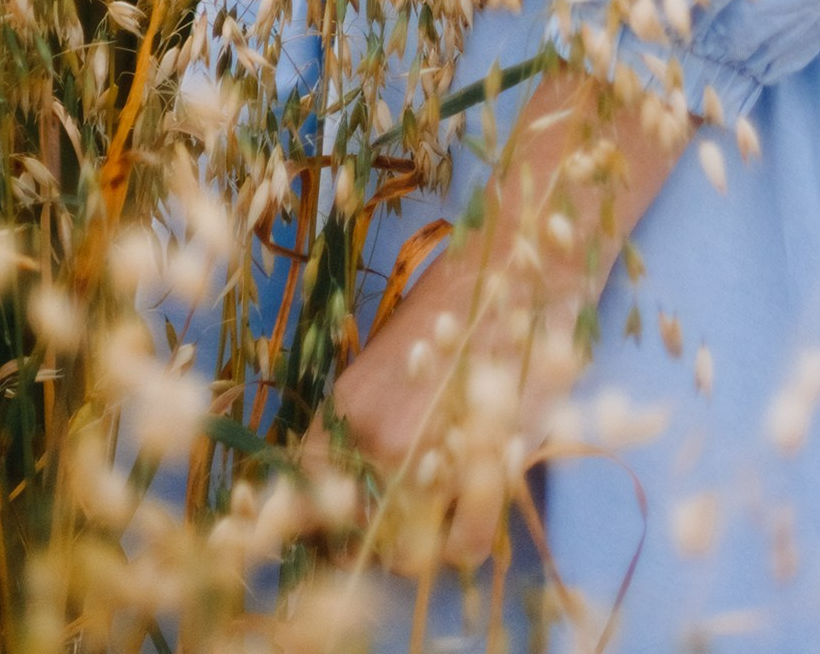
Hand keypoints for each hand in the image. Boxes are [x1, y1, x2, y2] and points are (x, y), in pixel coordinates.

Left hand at [304, 73, 681, 570]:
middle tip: (395, 526)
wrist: (520, 267)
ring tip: (439, 514)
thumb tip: (331, 489)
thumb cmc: (454, 312)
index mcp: (343, 410)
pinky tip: (475, 509)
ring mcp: (427, 461)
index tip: (326, 530)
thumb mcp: (390, 361)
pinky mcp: (481, 470)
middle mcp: (372, 442)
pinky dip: (468, 537)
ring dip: (421, 545)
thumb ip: (361, 423)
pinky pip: (462, 544)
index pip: (299, 494)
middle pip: (350, 536)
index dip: (310, 521)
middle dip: (371, 541)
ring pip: (406, 551)